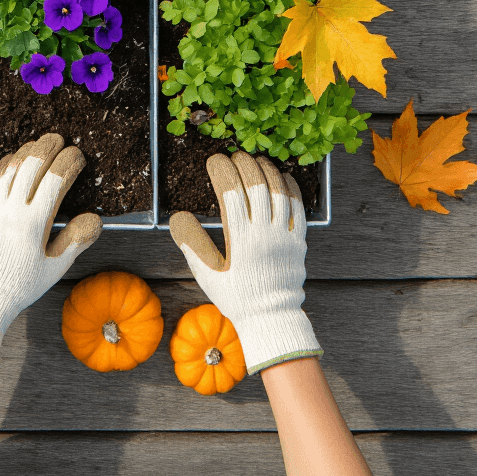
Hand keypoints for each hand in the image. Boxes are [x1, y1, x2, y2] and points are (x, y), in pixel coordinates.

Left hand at [0, 132, 100, 356]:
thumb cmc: (20, 285)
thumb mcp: (55, 268)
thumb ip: (75, 240)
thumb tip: (95, 219)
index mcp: (34, 224)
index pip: (55, 180)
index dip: (69, 162)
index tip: (78, 157)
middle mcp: (12, 211)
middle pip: (32, 166)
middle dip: (48, 147)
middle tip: (60, 139)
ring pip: (12, 169)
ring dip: (27, 152)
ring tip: (39, 144)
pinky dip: (6, 165)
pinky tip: (13, 159)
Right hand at [170, 152, 320, 374]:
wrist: (272, 319)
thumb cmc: (237, 298)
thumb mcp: (208, 276)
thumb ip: (192, 245)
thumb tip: (177, 218)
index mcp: (241, 240)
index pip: (231, 193)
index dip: (222, 171)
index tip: (214, 160)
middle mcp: (264, 234)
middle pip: (256, 186)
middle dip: (244, 165)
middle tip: (234, 156)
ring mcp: (284, 236)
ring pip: (278, 192)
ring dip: (267, 171)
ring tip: (256, 161)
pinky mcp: (299, 241)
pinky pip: (298, 207)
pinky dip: (290, 188)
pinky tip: (282, 177)